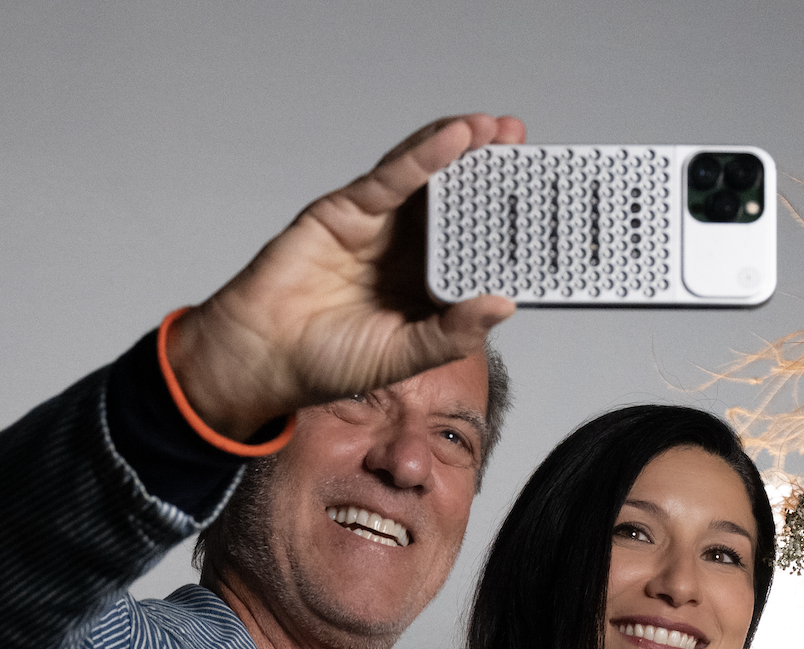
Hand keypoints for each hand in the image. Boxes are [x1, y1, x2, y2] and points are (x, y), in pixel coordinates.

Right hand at [169, 114, 525, 438]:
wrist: (263, 357)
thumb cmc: (326, 362)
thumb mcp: (404, 357)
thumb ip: (452, 334)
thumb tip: (503, 305)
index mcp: (428, 285)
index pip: (475, 243)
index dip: (505, 219)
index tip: (540, 199)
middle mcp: (408, 250)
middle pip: (457, 199)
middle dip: (490, 169)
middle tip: (524, 141)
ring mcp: (379, 225)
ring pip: (427, 178)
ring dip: (462, 151)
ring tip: (497, 130)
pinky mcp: (348, 210)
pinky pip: (391, 179)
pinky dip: (423, 157)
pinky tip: (453, 142)